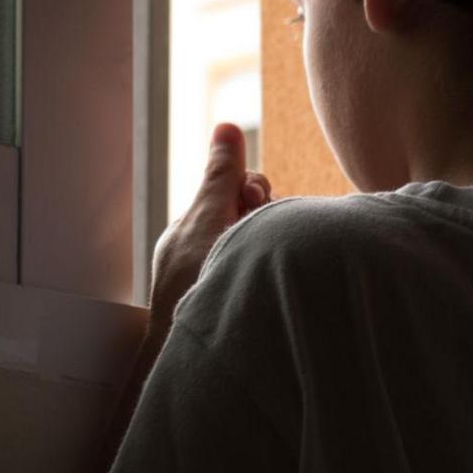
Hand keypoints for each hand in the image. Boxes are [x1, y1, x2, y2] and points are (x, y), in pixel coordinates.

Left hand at [149, 122, 272, 325]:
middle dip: (264, 211)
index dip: (253, 188)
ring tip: (268, 250)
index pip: (238, 191)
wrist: (195, 347)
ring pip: (263, 238)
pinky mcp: (248, 298)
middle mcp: (212, 252)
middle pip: (254, 213)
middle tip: (258, 223)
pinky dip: (274, 259)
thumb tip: (225, 125)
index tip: (253, 198)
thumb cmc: (194, 281)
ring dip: (270, 236)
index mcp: (195, 230)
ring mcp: (229, 276)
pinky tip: (279, 267)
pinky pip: (268, 264)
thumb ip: (221, 174)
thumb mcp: (208, 215)